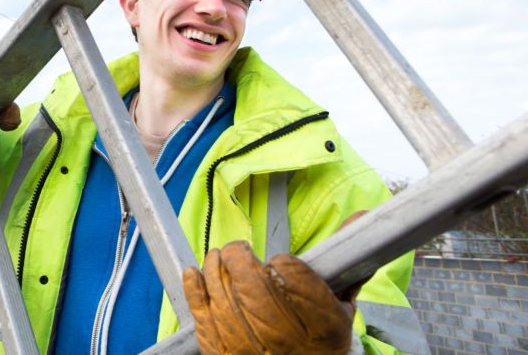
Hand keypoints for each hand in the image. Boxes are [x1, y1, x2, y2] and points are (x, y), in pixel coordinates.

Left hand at [183, 241, 354, 354]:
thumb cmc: (322, 340)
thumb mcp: (342, 307)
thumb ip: (348, 264)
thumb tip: (363, 215)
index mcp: (321, 328)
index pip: (296, 283)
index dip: (284, 265)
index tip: (280, 260)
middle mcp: (285, 340)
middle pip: (253, 288)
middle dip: (239, 259)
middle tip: (238, 249)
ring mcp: (250, 350)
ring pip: (223, 298)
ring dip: (215, 269)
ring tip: (218, 257)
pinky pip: (202, 317)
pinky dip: (195, 289)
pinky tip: (195, 272)